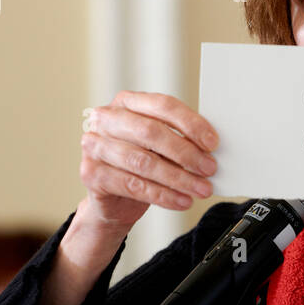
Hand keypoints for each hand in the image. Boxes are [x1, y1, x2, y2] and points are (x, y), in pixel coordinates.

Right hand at [78, 90, 219, 230]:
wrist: (113, 201)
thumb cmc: (140, 166)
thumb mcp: (161, 147)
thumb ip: (180, 139)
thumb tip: (210, 149)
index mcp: (126, 102)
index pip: (162, 105)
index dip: (190, 123)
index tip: (212, 142)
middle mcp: (106, 119)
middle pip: (151, 132)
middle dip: (186, 152)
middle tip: (209, 168)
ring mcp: (94, 146)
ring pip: (143, 161)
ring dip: (178, 178)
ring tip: (200, 188)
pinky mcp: (91, 174)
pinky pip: (133, 185)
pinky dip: (163, 195)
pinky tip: (182, 200)